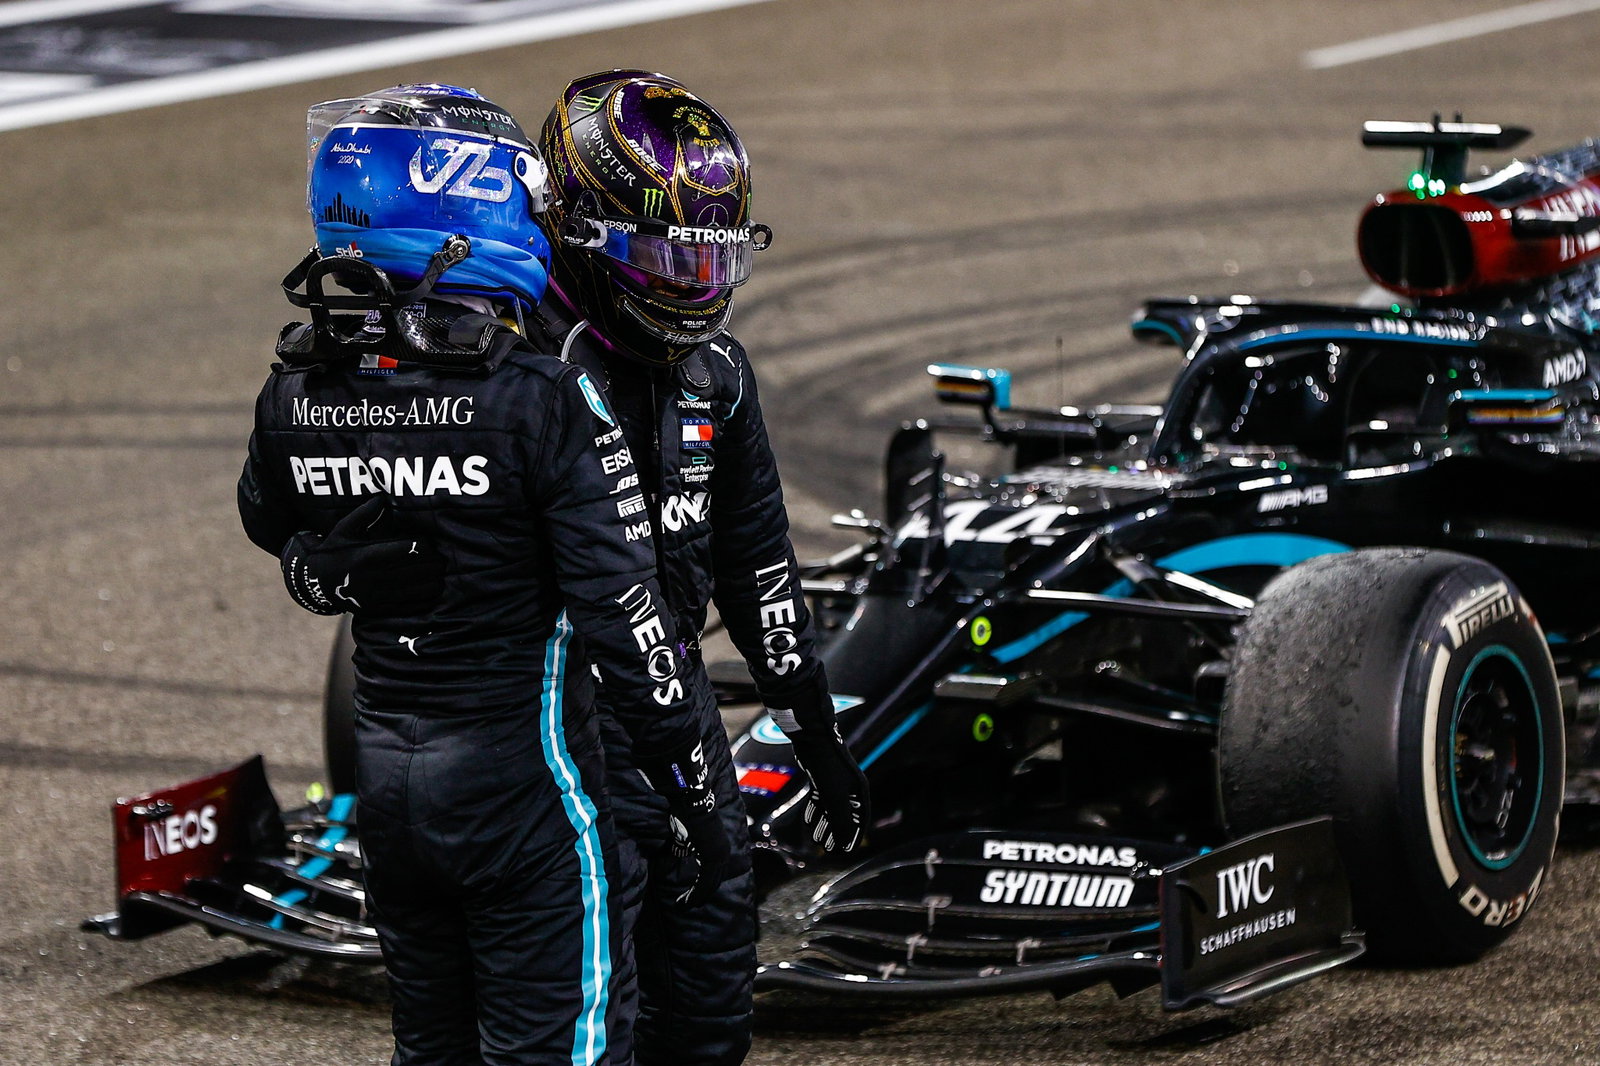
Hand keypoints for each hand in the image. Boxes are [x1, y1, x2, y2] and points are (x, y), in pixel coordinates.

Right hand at [279, 496, 444, 616]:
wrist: (317, 583)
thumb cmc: (335, 551)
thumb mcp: (345, 528)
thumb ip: (365, 513)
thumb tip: (382, 498)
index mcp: (367, 556)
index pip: (406, 550)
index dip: (423, 546)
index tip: (430, 543)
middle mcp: (372, 578)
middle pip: (415, 570)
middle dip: (432, 564)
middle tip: (442, 559)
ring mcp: (376, 596)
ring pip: (416, 590)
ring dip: (433, 581)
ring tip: (439, 574)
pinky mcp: (378, 610)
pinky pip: (408, 606)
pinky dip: (424, 598)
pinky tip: (432, 590)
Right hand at [640, 741, 733, 906]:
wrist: (691, 801)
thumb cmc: (686, 814)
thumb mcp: (685, 835)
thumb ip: (684, 848)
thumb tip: (678, 856)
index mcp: (718, 847)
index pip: (713, 873)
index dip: (703, 887)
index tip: (692, 897)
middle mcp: (722, 852)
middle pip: (713, 882)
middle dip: (700, 896)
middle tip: (687, 905)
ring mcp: (719, 855)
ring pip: (709, 884)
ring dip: (696, 897)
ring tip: (684, 905)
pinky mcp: (712, 857)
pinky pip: (705, 881)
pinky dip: (696, 893)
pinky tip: (687, 901)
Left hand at [788, 724, 869, 853]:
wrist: (813, 740)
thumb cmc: (828, 768)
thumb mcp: (834, 799)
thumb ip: (840, 822)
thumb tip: (843, 844)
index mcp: (859, 792)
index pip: (860, 820)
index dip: (853, 837)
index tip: (846, 852)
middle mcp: (850, 787)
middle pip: (845, 816)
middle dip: (836, 834)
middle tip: (828, 850)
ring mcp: (836, 782)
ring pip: (831, 809)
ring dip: (825, 825)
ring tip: (817, 840)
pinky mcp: (822, 777)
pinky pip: (821, 799)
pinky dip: (816, 811)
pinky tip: (809, 821)